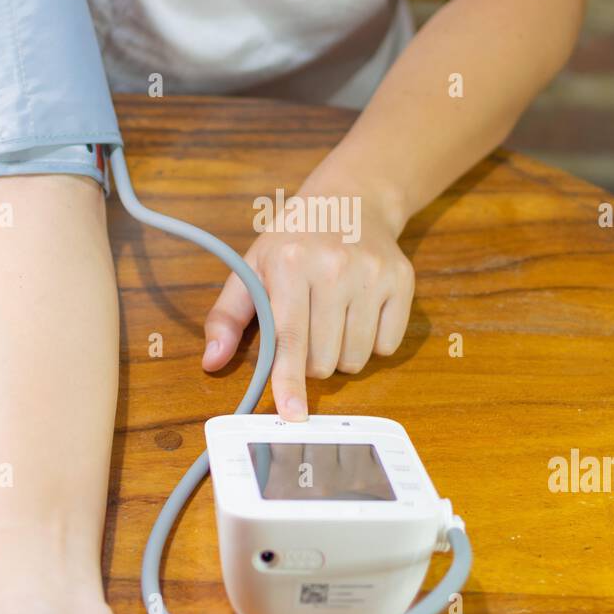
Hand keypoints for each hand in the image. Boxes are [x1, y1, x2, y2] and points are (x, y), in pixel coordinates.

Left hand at [202, 173, 413, 418]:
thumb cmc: (294, 240)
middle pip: (324, 359)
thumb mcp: (252, 267)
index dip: (290, 381)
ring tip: (333, 320)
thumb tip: (211, 361)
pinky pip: (388, 346)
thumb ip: (227, 317)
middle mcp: (335, 267)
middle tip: (307, 329)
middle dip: (311, 362)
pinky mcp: (402, 281)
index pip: (290, 338)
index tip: (292, 412)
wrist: (351, 200)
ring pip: (357, 358)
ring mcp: (373, 274)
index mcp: (291, 264)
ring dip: (341, 355)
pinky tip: (361, 313)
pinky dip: (372, 343)